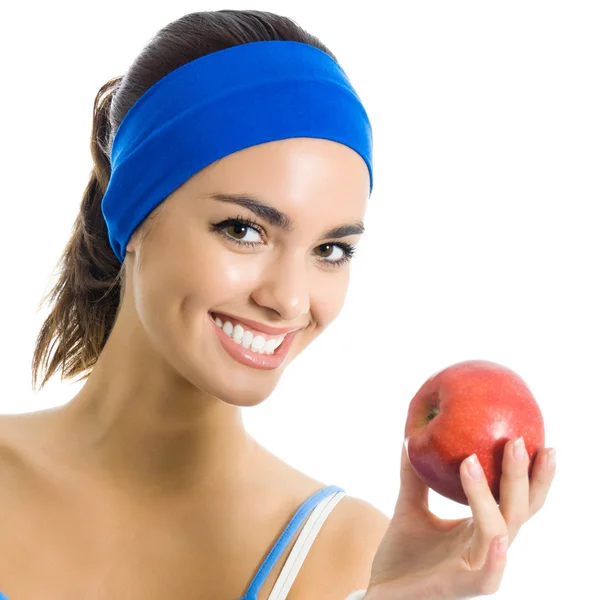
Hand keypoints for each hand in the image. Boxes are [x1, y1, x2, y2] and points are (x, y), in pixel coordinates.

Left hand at [364, 438, 555, 598]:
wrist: (382, 592)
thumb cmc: (402, 554)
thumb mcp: (409, 506)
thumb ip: (414, 476)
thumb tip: (409, 436)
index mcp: (480, 527)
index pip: (514, 497)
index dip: (529, 472)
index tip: (535, 437)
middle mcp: (487, 546)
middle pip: (518, 509)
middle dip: (524, 476)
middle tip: (521, 440)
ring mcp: (479, 568)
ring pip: (500, 530)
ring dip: (492, 495)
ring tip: (473, 461)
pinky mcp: (462, 588)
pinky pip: (488, 574)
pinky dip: (496, 556)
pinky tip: (500, 538)